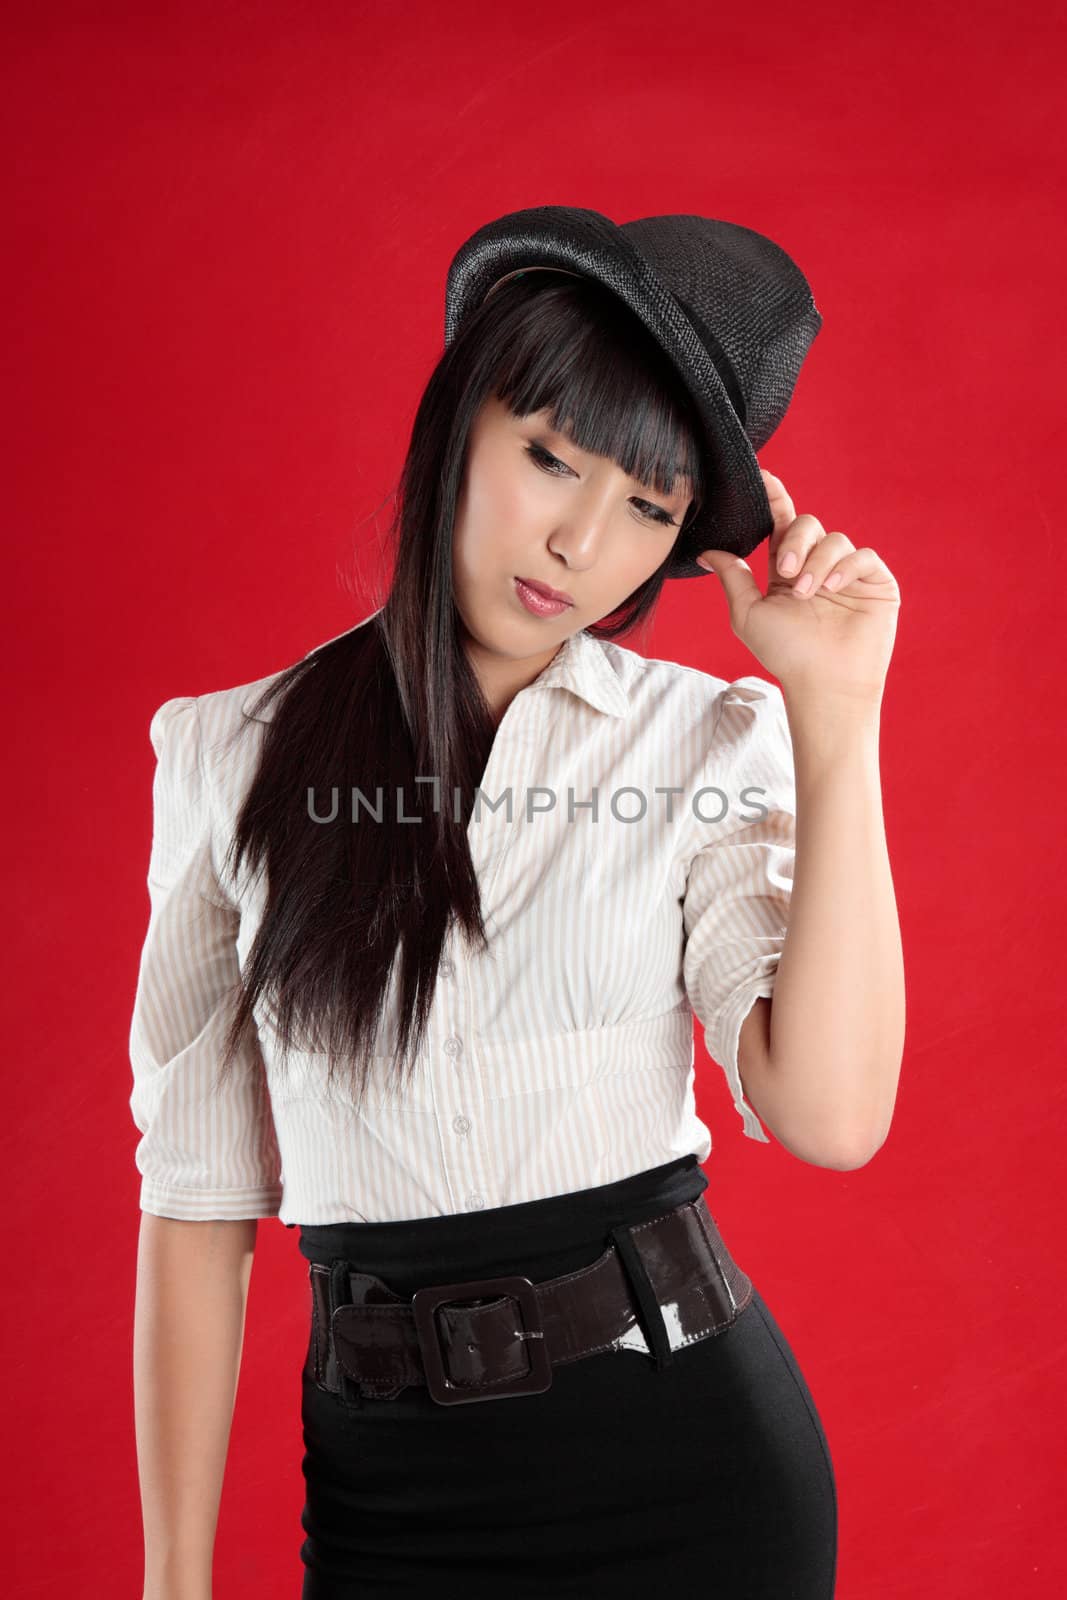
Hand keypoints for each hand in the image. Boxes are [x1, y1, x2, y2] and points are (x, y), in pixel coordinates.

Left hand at [695, 470, 899, 704]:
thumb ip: (732, 577)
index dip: (775, 499)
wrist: (823, 683)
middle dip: (795, 542)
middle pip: (808, 525)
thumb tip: (708, 551)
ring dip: (817, 562)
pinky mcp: (876, 583)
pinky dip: (846, 565)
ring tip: (806, 593)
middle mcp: (818, 567)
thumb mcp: (748, 613)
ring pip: (835, 539)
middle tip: (784, 571)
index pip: (782, 525)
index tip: (763, 478)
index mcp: (788, 570)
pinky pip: (863, 555)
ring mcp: (848, 574)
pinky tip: (832, 586)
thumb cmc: (785, 654)